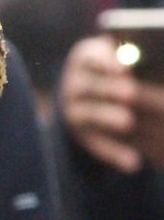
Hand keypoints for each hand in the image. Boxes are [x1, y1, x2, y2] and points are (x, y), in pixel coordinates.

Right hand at [59, 35, 142, 172]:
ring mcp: (74, 111)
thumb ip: (137, 61)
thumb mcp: (125, 60)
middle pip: (90, 85)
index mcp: (85, 58)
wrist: (95, 96)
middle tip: (130, 91)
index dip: (106, 61)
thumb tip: (145, 64)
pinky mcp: (83, 136)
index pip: (90, 56)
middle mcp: (74, 84)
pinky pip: (97, 144)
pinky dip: (114, 153)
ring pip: (89, 114)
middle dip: (109, 88)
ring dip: (107, 117)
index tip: (124, 67)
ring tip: (127, 121)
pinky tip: (133, 162)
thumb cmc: (124, 71)